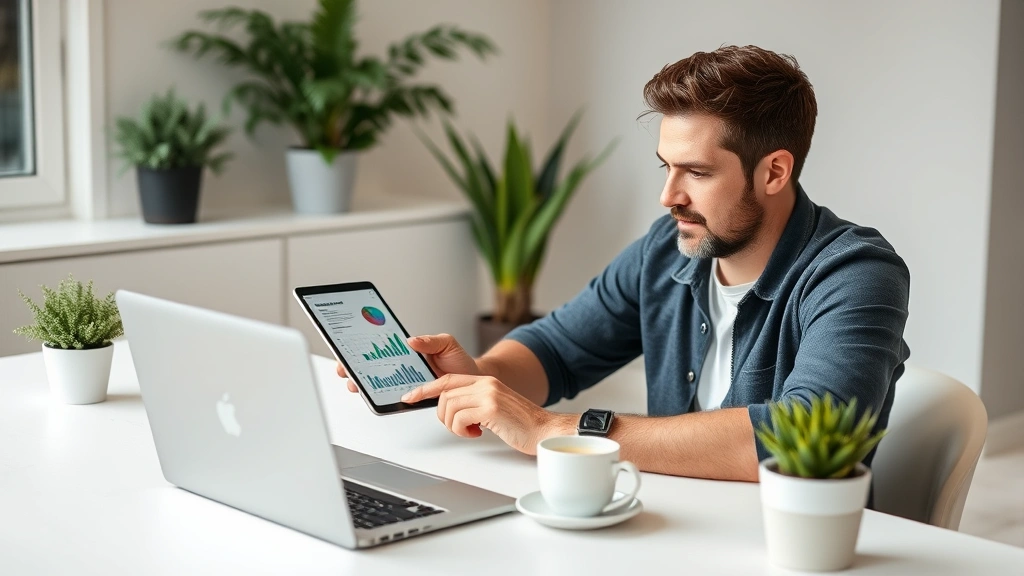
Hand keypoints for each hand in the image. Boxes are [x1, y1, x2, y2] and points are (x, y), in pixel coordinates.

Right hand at [336, 333, 479, 393]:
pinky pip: (393, 399)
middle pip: (373, 367)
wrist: (473, 384)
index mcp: (407, 352)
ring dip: (364, 384)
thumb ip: (431, 341)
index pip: (380, 347)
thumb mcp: (447, 344)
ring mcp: (405, 383)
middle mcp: (403, 367)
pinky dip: (381, 399)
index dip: (361, 348)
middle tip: (346, 369)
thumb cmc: (459, 362)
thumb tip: (411, 340)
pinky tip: (375, 398)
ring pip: (378, 384)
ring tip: (356, 384)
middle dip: (354, 367)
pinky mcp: (411, 398)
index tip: (348, 348)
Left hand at [400, 374, 576, 454]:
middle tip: (461, 427)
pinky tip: (479, 433)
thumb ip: (475, 403)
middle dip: (444, 416)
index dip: (425, 388)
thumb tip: (450, 410)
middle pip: (444, 395)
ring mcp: (488, 394)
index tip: (410, 397)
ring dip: (454, 426)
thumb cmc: (522, 425)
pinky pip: (459, 419)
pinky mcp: (491, 408)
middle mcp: (486, 383)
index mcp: (486, 381)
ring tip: (472, 431)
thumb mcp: (495, 408)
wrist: (546, 432)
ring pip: (448, 407)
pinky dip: (463, 431)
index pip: (447, 379)